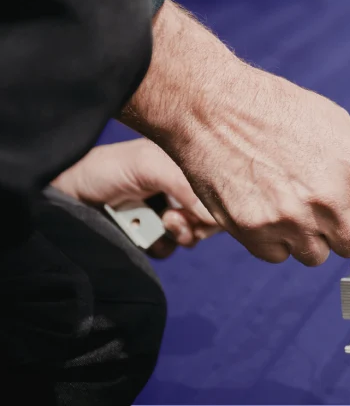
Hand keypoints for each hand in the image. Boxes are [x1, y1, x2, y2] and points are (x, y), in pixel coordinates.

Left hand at [52, 138, 220, 258]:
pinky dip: (160, 246)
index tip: (204, 211)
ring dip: (179, 234)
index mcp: (184, 164)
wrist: (66, 196)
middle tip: (172, 218)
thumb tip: (215, 214)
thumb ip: (186, 184)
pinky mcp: (149, 235)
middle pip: (211, 213)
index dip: (217, 203)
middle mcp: (178, 187)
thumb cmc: (104, 169)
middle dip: (197, 221)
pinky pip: (170, 249)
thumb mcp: (148, 164)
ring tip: (159, 223)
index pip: (219, 186)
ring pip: (193, 233)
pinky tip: (143, 234)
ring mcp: (165, 212)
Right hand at [120, 2, 349, 265]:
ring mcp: (290, 219)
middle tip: (318, 199)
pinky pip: (279, 256)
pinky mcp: (255, 232)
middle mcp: (328, 198)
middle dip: (340, 227)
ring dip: (307, 236)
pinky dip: (274, 240)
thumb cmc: (275, 110)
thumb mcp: (338, 126)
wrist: (212, 107)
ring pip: (316, 255)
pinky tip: (265, 207)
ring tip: (288, 199)